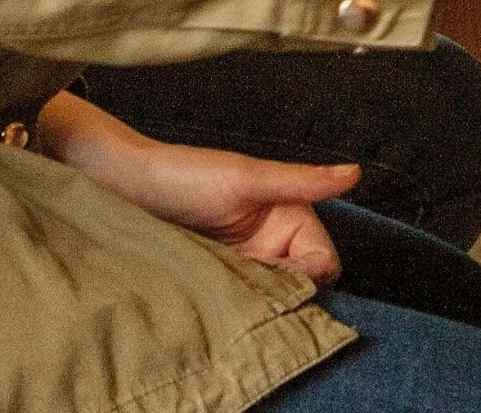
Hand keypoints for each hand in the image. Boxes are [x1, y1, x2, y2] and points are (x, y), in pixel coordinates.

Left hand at [40, 95, 351, 281]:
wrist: (125, 186)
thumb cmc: (186, 174)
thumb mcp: (246, 178)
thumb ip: (301, 181)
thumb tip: (355, 173)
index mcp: (290, 217)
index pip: (322, 261)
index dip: (308, 275)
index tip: (278, 278)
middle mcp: (273, 244)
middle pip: (300, 285)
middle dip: (283, 295)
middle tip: (248, 290)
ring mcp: (245, 264)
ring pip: (270, 298)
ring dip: (257, 302)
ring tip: (228, 295)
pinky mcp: (219, 280)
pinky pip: (241, 303)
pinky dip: (236, 307)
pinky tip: (217, 305)